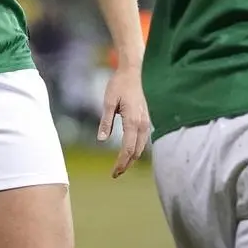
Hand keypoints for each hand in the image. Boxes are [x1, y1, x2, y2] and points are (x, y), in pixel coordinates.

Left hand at [99, 64, 149, 178]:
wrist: (132, 73)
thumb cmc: (119, 85)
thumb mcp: (108, 102)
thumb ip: (105, 122)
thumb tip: (101, 140)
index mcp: (133, 121)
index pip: (128, 149)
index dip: (121, 163)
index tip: (113, 173)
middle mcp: (143, 125)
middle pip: (136, 152)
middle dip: (126, 164)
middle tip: (115, 173)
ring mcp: (146, 123)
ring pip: (141, 148)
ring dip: (132, 158)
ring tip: (120, 166)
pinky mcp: (146, 120)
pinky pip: (143, 141)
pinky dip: (136, 150)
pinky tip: (128, 153)